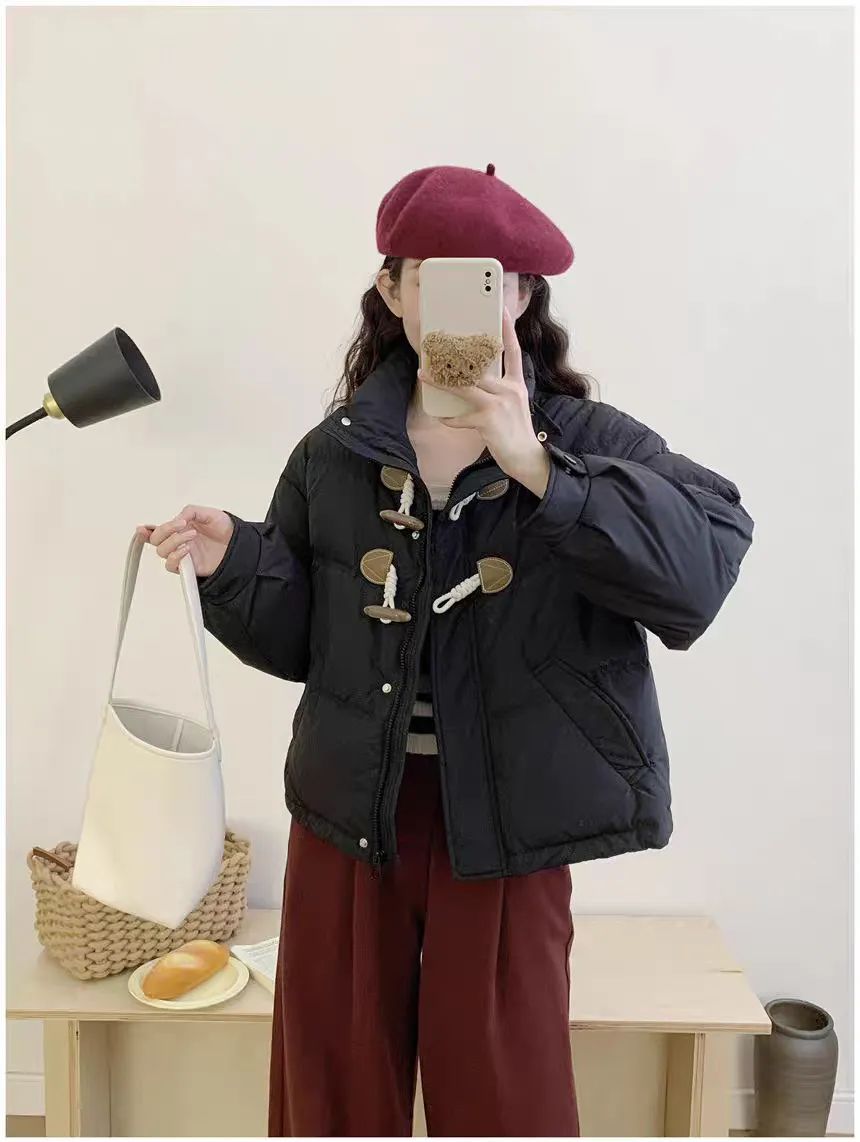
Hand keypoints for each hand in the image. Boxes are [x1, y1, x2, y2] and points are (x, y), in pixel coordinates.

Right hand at [137, 505, 233, 576]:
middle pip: (157, 541)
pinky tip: (187, 548)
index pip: (157, 531)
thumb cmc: (225, 530)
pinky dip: (176, 556)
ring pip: (162, 552)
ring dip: (173, 542)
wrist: (239, 545)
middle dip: (164, 531)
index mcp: (179, 529)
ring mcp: (182, 555)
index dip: (146, 531)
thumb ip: (190, 512)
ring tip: (192, 535)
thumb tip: (177, 519)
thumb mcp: (208, 513)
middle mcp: (178, 542)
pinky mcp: (188, 567)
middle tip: (181, 525)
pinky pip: (172, 565)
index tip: (142, 528)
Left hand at [418, 306, 550, 497]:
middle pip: (481, 365)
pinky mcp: (488, 420)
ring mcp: (499, 404)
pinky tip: (442, 418)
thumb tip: (474, 383)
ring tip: (424, 374)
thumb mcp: (514, 406)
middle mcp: (510, 389)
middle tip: (439, 346)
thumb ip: (499, 391)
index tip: (500, 311)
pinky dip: (450, 418)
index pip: (513, 351)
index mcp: (517, 384)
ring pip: (465, 387)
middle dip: (458, 356)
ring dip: (441, 381)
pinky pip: (461, 416)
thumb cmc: (516, 433)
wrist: (526, 458)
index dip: (507, 330)